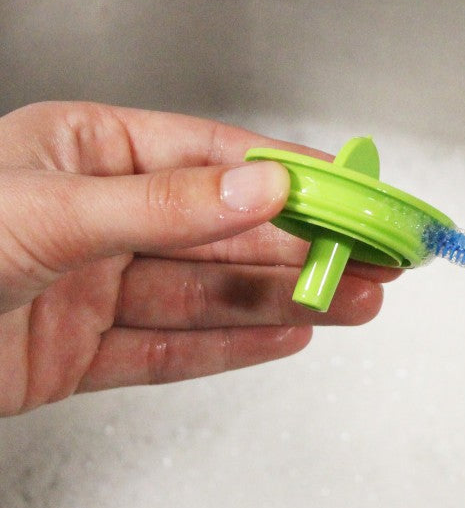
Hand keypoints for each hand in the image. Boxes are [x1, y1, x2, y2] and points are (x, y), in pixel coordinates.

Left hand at [0, 102, 397, 415]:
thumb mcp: (48, 211)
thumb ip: (164, 204)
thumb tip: (262, 184)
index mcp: (91, 153)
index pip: (216, 157)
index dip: (293, 173)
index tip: (354, 189)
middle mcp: (100, 218)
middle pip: (225, 232)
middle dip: (306, 246)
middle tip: (373, 258)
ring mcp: (94, 289)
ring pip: (209, 294)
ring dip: (286, 300)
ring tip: (357, 302)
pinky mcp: (81, 354)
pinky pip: (171, 350)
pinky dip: (231, 347)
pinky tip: (288, 337)